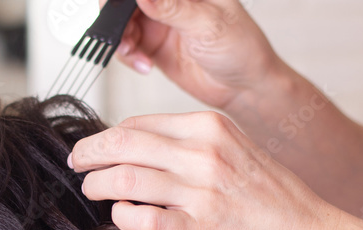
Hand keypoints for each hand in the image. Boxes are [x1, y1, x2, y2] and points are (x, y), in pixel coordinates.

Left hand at [69, 111, 339, 229]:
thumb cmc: (271, 199)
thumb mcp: (235, 152)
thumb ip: (191, 147)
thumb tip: (137, 150)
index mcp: (210, 128)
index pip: (138, 124)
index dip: (105, 137)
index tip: (91, 150)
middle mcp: (204, 155)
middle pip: (123, 145)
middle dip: (89, 155)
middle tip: (77, 167)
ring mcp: (201, 193)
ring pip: (125, 179)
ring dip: (98, 186)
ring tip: (92, 193)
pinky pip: (142, 219)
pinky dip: (122, 217)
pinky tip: (121, 218)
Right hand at [113, 0, 284, 111]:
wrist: (243, 87)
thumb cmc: (241, 49)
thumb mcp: (207, 24)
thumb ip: (172, 8)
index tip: (121, 10)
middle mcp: (172, 1)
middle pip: (129, 2)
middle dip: (118, 17)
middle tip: (121, 34)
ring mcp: (161, 21)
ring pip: (124, 22)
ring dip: (121, 38)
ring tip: (131, 52)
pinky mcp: (154, 45)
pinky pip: (128, 46)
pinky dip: (128, 56)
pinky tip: (143, 64)